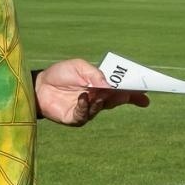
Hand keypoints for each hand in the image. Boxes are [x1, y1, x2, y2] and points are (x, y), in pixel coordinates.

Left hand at [35, 58, 149, 125]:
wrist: (39, 85)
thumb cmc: (60, 74)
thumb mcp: (79, 66)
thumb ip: (93, 73)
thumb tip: (108, 85)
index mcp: (101, 86)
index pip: (122, 90)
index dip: (135, 93)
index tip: (146, 93)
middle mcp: (97, 98)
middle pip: (117, 100)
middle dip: (125, 97)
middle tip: (127, 93)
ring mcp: (88, 109)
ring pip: (102, 107)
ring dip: (102, 99)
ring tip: (99, 91)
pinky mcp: (76, 118)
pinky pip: (85, 114)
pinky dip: (85, 105)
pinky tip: (83, 96)